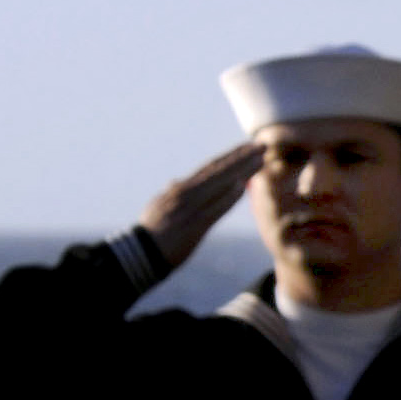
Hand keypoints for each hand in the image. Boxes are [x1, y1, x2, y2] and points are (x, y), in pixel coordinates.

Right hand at [137, 142, 261, 270]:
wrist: (138, 254)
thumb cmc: (152, 232)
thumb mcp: (160, 205)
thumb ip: (172, 193)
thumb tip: (176, 182)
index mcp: (181, 189)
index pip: (210, 168)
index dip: (231, 156)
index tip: (248, 147)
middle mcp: (185, 193)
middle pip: (218, 170)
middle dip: (241, 157)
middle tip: (263, 145)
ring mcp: (189, 208)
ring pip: (219, 184)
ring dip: (241, 171)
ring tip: (261, 159)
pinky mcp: (192, 225)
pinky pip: (212, 208)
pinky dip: (226, 197)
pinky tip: (242, 187)